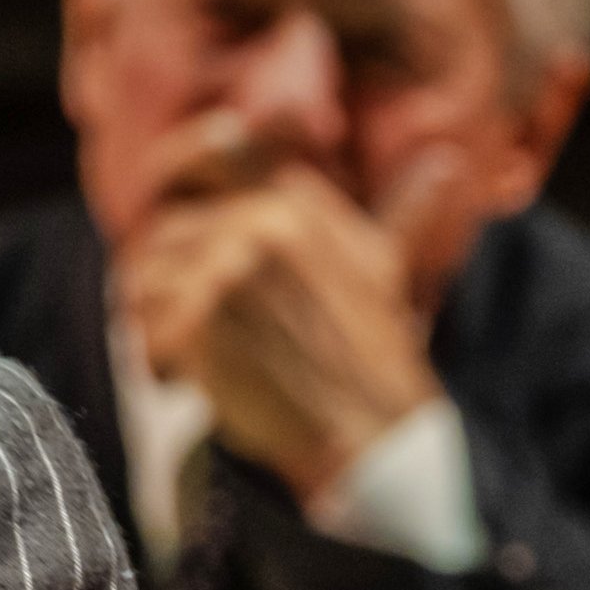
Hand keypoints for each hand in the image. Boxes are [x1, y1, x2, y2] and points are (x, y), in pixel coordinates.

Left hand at [117, 127, 448, 501]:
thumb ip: (401, 209)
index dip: (169, 184)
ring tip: (208, 357)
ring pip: (142, 282)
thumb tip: (447, 162)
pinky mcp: (203, 318)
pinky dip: (161, 367)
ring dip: (159, 326)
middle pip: (159, 234)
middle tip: (208, 330)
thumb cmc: (373, 354)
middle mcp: (263, 220)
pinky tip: (199, 383)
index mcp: (295, 199)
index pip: (199, 156)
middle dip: (167, 284)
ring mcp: (231, 266)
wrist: (372, 432)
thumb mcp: (385, 266)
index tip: (171, 227)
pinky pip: (145, 334)